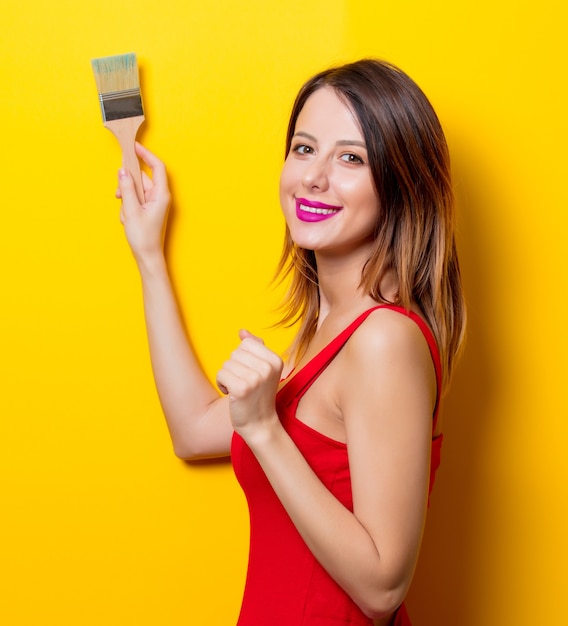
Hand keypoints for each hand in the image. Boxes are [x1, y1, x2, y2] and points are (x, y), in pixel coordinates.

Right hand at [116, 143, 170, 264]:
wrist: (148, 257)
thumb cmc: (144, 237)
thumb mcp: (131, 211)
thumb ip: (127, 189)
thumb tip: (123, 171)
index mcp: (161, 195)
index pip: (157, 167)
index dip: (146, 155)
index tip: (134, 147)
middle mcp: (160, 197)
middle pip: (142, 178)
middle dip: (128, 185)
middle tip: (119, 195)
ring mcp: (154, 203)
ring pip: (136, 190)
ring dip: (126, 200)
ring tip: (127, 216)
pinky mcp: (148, 209)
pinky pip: (135, 200)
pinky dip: (128, 207)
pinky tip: (127, 220)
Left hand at [216, 330, 283, 439]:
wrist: (260, 424)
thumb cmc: (259, 395)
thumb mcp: (263, 370)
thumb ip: (255, 348)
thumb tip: (242, 332)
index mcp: (275, 360)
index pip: (246, 344)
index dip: (243, 358)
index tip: (250, 373)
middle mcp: (267, 367)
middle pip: (235, 353)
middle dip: (234, 368)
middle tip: (245, 384)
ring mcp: (255, 378)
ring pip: (226, 364)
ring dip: (227, 377)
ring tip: (239, 390)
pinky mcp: (242, 389)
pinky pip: (221, 374)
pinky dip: (222, 384)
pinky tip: (232, 395)